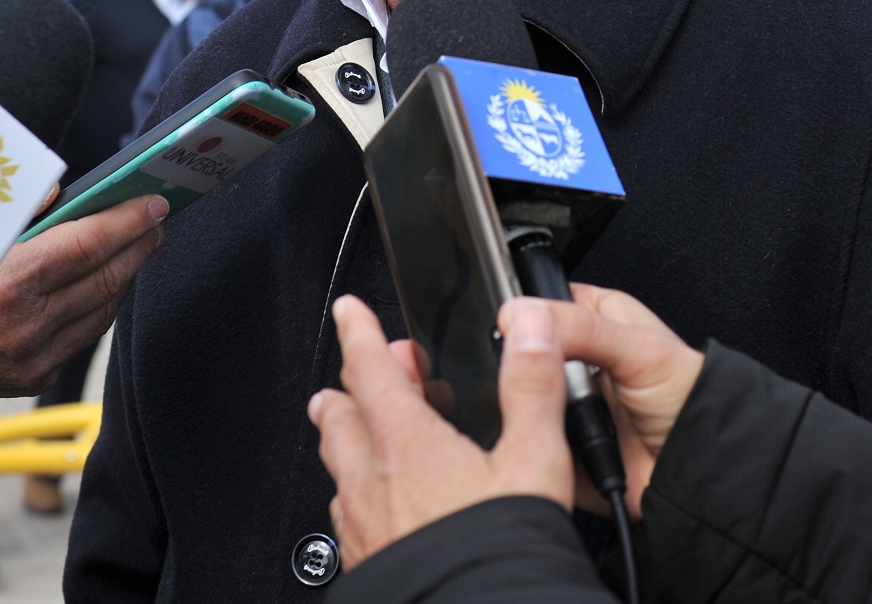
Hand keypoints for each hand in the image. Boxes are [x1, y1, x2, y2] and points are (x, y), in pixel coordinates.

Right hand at [0, 194, 167, 404]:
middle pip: (106, 277)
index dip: (127, 220)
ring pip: (103, 308)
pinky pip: (85, 334)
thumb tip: (58, 197)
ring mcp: (35, 357)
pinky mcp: (36, 376)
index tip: (152, 203)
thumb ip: (8, 220)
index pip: (88, 245)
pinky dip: (102, 303)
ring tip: (139, 244)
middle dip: (139, 243)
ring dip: (126, 272)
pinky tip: (109, 282)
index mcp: (8, 287)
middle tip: (156, 217)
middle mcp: (28, 326)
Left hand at [309, 294, 572, 569]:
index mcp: (406, 442)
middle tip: (364, 370)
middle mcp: (371, 480)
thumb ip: (532, 386)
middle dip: (349, 385)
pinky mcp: (365, 562)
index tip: (349, 310)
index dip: (358, 332)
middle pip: (341, 415)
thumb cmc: (498, 549)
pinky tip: (375, 506)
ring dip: (347, 438)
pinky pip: (346, 515)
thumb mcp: (533, 457)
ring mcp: (362, 525)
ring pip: (338, 466)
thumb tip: (532, 328)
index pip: (368, 368)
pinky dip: (357, 493)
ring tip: (361, 430)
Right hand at [543, 285, 704, 517]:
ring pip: (524, 395)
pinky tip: (553, 440)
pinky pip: (532, 437)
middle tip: (550, 379)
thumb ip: (582, 328)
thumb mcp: (639, 348)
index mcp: (598, 319)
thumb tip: (524, 317)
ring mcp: (570, 401)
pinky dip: (536, 440)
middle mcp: (579, 358)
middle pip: (526, 353)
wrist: (699, 468)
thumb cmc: (690, 398)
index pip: (545, 302)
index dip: (528, 315)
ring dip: (532, 405)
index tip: (517, 329)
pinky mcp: (563, 440)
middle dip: (528, 368)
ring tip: (560, 414)